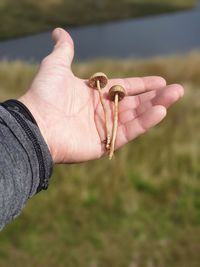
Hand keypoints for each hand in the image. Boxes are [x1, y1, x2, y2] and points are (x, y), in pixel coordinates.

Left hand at [18, 28, 183, 163]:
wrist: (36, 123)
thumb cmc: (45, 95)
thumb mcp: (55, 66)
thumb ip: (64, 50)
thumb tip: (60, 32)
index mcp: (94, 95)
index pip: (124, 88)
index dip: (142, 84)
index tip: (160, 80)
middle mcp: (101, 112)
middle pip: (134, 103)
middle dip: (155, 96)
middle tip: (177, 90)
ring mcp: (103, 128)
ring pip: (135, 117)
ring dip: (155, 108)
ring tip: (173, 97)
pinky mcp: (104, 144)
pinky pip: (128, 132)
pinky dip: (144, 123)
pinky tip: (160, 112)